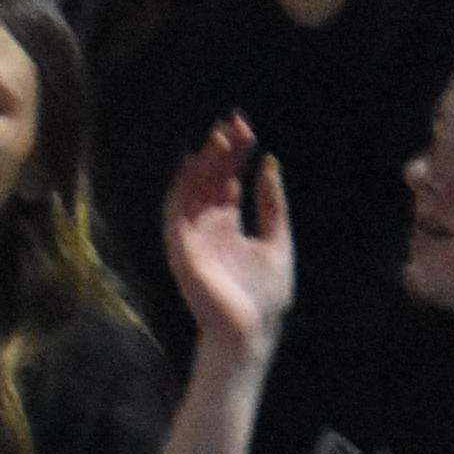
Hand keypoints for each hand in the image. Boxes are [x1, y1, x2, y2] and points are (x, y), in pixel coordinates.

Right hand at [165, 116, 294, 362]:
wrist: (251, 331)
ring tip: (218, 138)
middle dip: (220, 150)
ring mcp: (192, 234)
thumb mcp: (278, 240)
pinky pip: (175, 210)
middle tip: (233, 122)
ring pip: (192, 189)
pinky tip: (192, 166)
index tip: (247, 128)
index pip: (228, 179)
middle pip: (210, 178)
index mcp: (229, 223)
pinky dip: (181, 187)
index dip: (236, 154)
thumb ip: (272, 204)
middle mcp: (207, 224)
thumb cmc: (266, 294)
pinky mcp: (180, 247)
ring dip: (202, 163)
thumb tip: (269, 163)